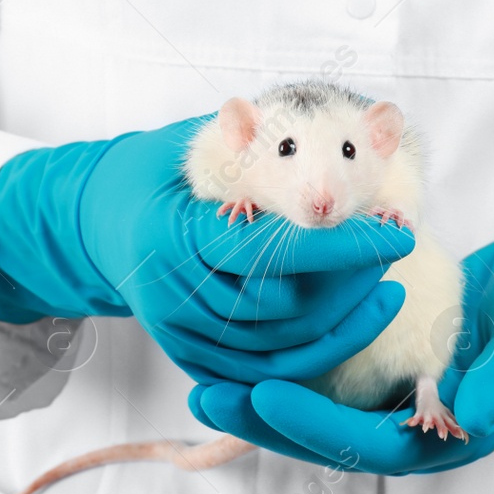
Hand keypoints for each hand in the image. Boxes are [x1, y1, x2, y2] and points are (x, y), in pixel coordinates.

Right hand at [0, 117, 415, 384]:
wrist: (95, 222)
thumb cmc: (156, 173)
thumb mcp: (194, 145)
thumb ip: (255, 144)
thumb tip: (354, 119)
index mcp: (171, 234)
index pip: (268, 249)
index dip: (341, 247)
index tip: (398, 231)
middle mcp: (171, 293)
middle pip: (285, 307)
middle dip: (353, 282)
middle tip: (396, 246)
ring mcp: (179, 333)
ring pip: (282, 350)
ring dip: (346, 320)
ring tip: (385, 282)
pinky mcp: (190, 358)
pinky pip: (266, 373)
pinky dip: (316, 352)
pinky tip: (354, 319)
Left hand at [188, 212, 493, 473]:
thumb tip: (465, 415)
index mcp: (454, 434)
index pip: (367, 442)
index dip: (310, 424)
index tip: (260, 394)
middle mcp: (422, 427)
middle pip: (329, 437)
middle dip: (265, 421)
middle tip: (205, 396)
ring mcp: (404, 399)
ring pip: (321, 411)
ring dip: (264, 399)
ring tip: (206, 379)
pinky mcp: (392, 368)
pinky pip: (331, 378)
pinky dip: (289, 367)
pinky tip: (244, 348)